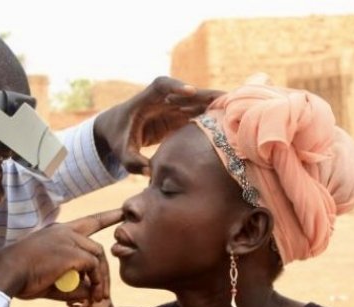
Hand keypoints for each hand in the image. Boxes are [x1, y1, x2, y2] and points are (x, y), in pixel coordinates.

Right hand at [0, 209, 122, 300]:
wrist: (6, 272)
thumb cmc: (21, 276)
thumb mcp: (48, 275)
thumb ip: (70, 281)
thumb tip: (89, 292)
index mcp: (58, 232)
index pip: (88, 221)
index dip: (106, 217)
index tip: (121, 212)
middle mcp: (65, 232)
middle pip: (97, 247)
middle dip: (105, 270)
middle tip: (105, 292)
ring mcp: (69, 240)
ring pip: (98, 256)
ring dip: (101, 279)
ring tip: (98, 297)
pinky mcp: (72, 253)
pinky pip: (93, 267)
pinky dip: (96, 282)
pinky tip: (91, 295)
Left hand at [93, 76, 223, 173]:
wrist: (116, 132)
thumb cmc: (118, 139)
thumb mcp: (121, 152)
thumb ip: (131, 161)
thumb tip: (148, 172)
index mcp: (146, 100)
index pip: (161, 86)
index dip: (176, 87)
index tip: (189, 91)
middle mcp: (163, 99)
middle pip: (188, 92)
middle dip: (206, 94)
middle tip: (227, 99)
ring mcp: (174, 107)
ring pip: (198, 102)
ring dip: (215, 106)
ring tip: (237, 112)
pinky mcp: (180, 116)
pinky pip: (200, 113)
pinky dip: (214, 117)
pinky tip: (231, 124)